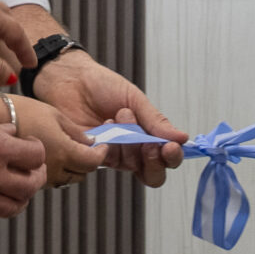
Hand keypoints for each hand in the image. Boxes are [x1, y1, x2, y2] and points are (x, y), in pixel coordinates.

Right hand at [10, 95, 107, 186]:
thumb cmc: (22, 111)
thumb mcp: (55, 115)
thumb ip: (76, 132)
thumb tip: (92, 142)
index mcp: (63, 151)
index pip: (93, 162)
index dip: (101, 153)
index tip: (102, 145)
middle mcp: (53, 169)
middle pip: (82, 174)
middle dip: (87, 161)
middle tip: (83, 145)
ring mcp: (39, 177)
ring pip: (67, 180)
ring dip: (71, 168)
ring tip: (63, 150)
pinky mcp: (29, 179)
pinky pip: (50, 182)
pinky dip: (56, 173)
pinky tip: (48, 157)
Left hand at [30, 53, 187, 185]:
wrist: (71, 79)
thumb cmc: (102, 85)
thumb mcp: (135, 99)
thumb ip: (156, 121)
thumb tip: (182, 137)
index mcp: (147, 135)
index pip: (167, 158)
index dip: (172, 158)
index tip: (169, 147)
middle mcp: (132, 149)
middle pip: (152, 174)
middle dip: (153, 161)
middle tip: (148, 144)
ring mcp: (113, 154)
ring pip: (131, 166)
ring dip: (129, 143)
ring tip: (119, 115)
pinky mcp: (93, 156)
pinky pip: (107, 161)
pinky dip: (109, 144)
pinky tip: (104, 125)